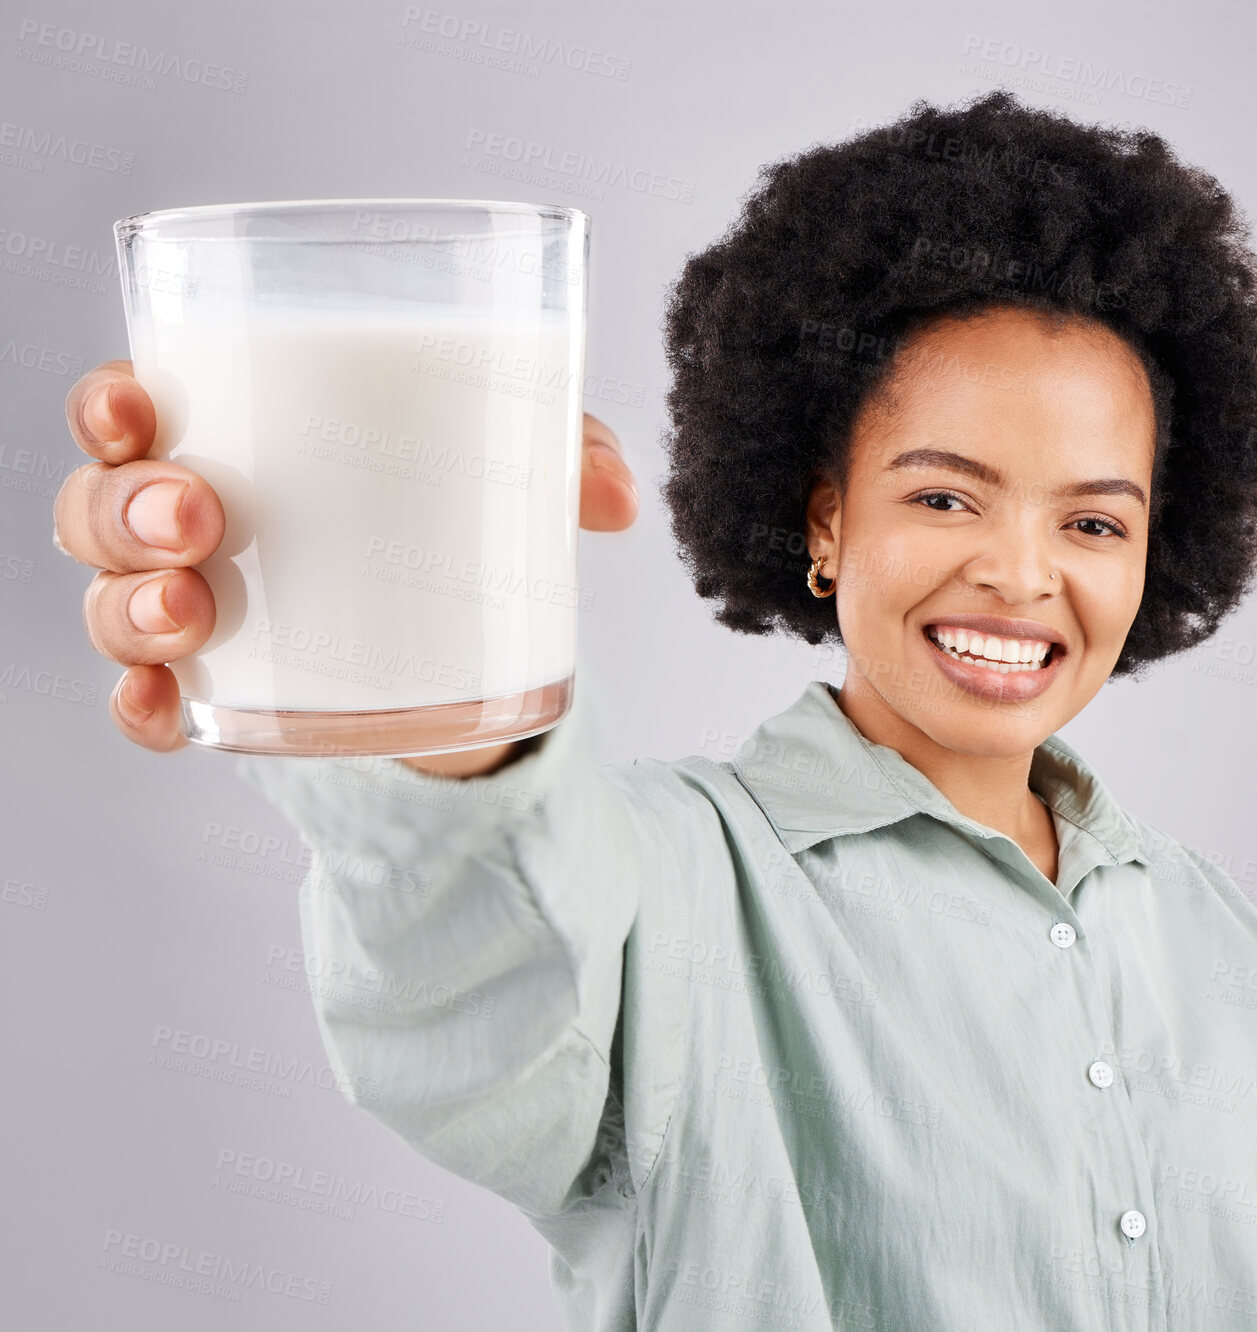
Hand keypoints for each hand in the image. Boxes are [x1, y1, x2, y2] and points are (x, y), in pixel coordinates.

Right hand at [53, 359, 639, 754]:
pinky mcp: (231, 697)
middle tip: (199, 520)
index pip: (135, 411)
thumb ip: (566, 461)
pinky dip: (147, 709)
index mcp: (242, 443)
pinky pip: (153, 707)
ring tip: (192, 613)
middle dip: (125, 510)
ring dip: (130, 607)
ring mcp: (202, 616)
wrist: (473, 655)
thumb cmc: (461, 526)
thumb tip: (620, 501)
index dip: (109, 404)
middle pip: (102, 507)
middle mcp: (196, 529)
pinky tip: (170, 705)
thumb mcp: (513, 477)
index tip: (136, 403)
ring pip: (112, 604)